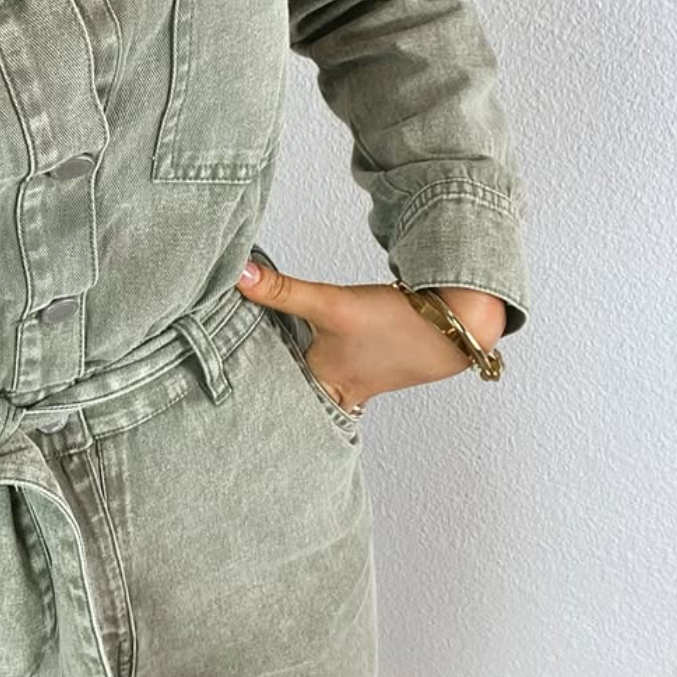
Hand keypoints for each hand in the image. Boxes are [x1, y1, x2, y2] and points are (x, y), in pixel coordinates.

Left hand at [234, 260, 505, 415]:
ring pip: (313, 386)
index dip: (250, 396)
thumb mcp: (332, 304)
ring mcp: (356, 383)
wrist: (454, 323)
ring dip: (292, 378)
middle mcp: (338, 392)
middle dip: (266, 390)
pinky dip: (316, 367)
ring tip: (252, 372)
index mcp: (325, 386)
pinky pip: (333, 374)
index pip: (276, 401)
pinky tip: (304, 354)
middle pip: (292, 397)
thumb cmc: (396, 322)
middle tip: (228, 383)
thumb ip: (283, 290)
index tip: (221, 391)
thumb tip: (239, 275)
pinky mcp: (369, 368)